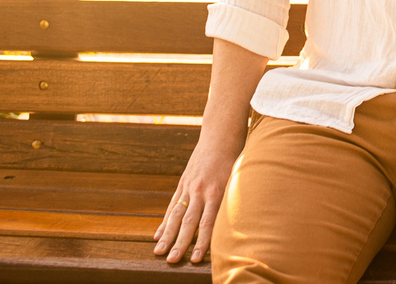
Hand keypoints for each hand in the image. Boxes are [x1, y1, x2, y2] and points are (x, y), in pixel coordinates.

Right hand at [153, 132, 243, 263]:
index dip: (202, 242)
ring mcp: (189, 186)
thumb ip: (232, 200)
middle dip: (180, 243)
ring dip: (167, 235)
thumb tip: (233, 225)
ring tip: (159, 252)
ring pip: (176, 215)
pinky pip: (173, 205)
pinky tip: (158, 235)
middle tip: (172, 261)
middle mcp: (201, 191)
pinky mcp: (183, 183)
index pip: (208, 223)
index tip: (196, 259)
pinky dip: (165, 221)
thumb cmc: (236, 158)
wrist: (221, 135)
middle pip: (189, 222)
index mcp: (217, 191)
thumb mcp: (238, 178)